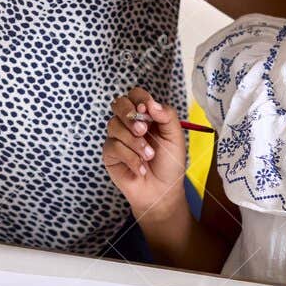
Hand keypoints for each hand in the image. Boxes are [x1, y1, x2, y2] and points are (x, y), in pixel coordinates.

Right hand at [101, 88, 190, 221]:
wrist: (162, 191)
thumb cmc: (169, 163)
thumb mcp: (175, 137)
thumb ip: (167, 116)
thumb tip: (151, 103)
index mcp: (146, 115)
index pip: (135, 95)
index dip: (139, 99)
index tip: (147, 111)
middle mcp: (129, 123)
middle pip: (118, 103)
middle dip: (129, 115)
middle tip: (143, 130)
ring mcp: (117, 137)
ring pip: (114, 125)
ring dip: (134, 142)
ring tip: (148, 156)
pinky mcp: (110, 153)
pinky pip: (113, 146)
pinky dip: (130, 158)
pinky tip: (141, 169)